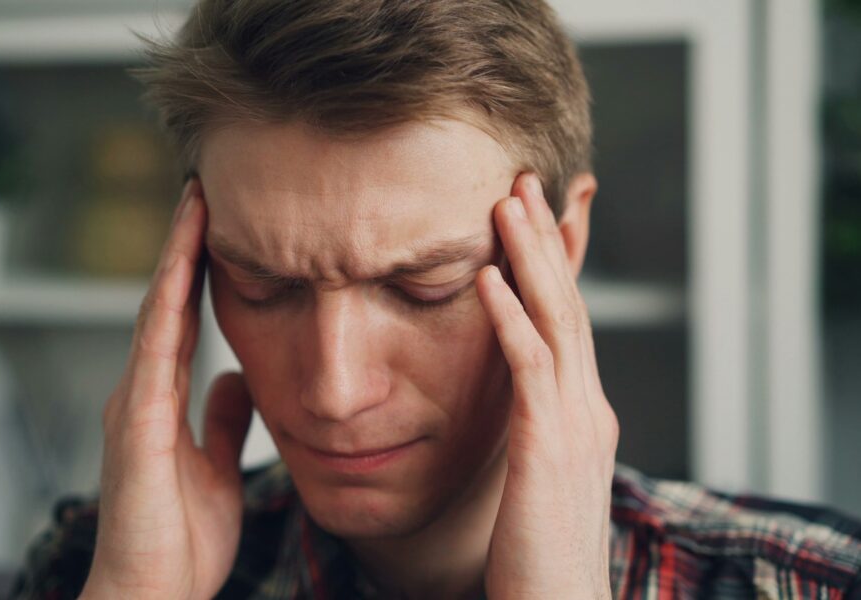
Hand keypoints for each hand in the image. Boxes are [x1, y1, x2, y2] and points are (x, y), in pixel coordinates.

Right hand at [81, 181, 253, 598]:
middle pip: (167, 304)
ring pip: (157, 315)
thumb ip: (223, 421)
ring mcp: (136, 404)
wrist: (152, 593)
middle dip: (185, 248)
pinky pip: (156, 355)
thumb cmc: (180, 538)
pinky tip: (179, 272)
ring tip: (195, 208)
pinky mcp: (138, 425)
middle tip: (204, 193)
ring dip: (175, 261)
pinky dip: (167, 309)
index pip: (185, 319)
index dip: (199, 273)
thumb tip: (236, 379)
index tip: (221, 226)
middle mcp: (145, 391)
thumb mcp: (216, 466)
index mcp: (164, 399)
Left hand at [477, 173, 618, 598]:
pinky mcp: (548, 449)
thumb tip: (514, 401)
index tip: (532, 215)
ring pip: (556, 321)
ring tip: (506, 204)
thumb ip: (534, 429)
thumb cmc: (539, 552)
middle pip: (568, 304)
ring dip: (530, 259)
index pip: (570, 321)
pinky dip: (508, 319)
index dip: (553, 264)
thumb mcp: (542, 476)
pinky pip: (528, 369)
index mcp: (583, 413)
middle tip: (521, 182)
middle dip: (545, 240)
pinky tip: (485, 280)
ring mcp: (575, 425)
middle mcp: (588, 408)